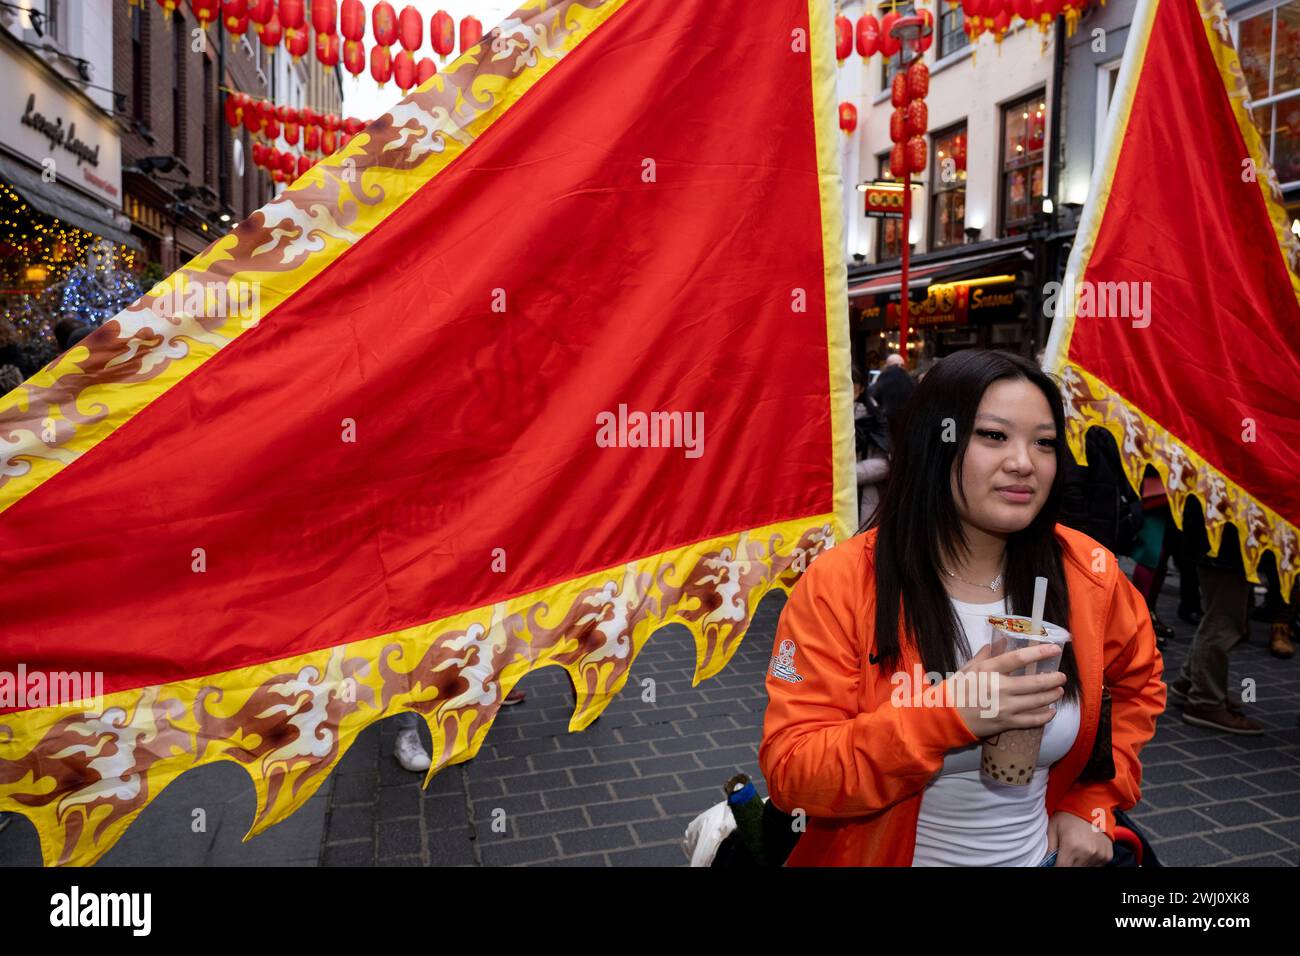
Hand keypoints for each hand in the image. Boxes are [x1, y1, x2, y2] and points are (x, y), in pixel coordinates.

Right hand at [948, 643, 1065, 737]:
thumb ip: (985, 655)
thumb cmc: (956, 689)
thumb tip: (999, 642)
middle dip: (1053, 679)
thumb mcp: (968, 667)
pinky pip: (1031, 720)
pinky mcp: (1006, 722)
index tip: (1054, 649)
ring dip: (1052, 695)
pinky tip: (1051, 712)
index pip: (1019, 658)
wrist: (946, 716)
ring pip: (1037, 701)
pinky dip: (1045, 716)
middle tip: (1061, 676)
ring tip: (1059, 692)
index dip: (1039, 652)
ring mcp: (1004, 706)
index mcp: (988, 670)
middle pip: (1034, 682)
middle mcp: (999, 687)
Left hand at [1047, 811, 1112, 866]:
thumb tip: (1045, 862)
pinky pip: (1097, 867)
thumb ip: (1049, 848)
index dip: (1056, 867)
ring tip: (1074, 851)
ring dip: (1078, 864)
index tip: (1053, 864)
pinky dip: (1089, 863)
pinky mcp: (1107, 856)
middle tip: (1064, 856)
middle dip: (1066, 865)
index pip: (1062, 868)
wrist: (1092, 804)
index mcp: (1071, 846)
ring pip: (1085, 870)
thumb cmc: (1070, 814)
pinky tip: (1084, 852)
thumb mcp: (1053, 827)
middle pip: (1074, 870)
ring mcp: (1099, 855)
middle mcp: (1087, 853)